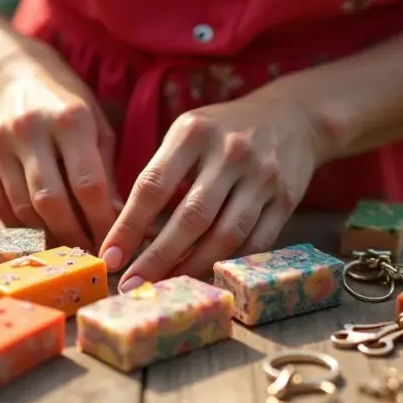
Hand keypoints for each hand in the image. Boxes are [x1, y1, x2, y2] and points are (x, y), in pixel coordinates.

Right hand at [0, 42, 118, 250]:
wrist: (13, 77)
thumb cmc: (68, 108)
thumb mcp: (97, 130)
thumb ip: (107, 175)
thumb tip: (120, 226)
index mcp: (70, 119)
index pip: (88, 184)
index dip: (102, 222)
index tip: (114, 245)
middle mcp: (30, 129)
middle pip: (51, 202)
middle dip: (73, 236)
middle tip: (90, 255)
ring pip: (22, 209)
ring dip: (48, 235)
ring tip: (68, 246)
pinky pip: (0, 207)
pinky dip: (22, 226)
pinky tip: (40, 232)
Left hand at [100, 92, 325, 290]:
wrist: (292, 116)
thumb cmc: (223, 131)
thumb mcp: (188, 132)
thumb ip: (160, 173)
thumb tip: (128, 234)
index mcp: (194, 132)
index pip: (153, 186)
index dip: (128, 226)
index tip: (109, 256)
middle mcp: (230, 153)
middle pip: (190, 217)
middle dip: (157, 257)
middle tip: (132, 285)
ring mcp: (262, 177)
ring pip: (226, 235)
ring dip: (193, 267)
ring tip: (167, 286)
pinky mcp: (287, 198)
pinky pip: (257, 242)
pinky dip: (230, 264)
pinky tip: (208, 277)